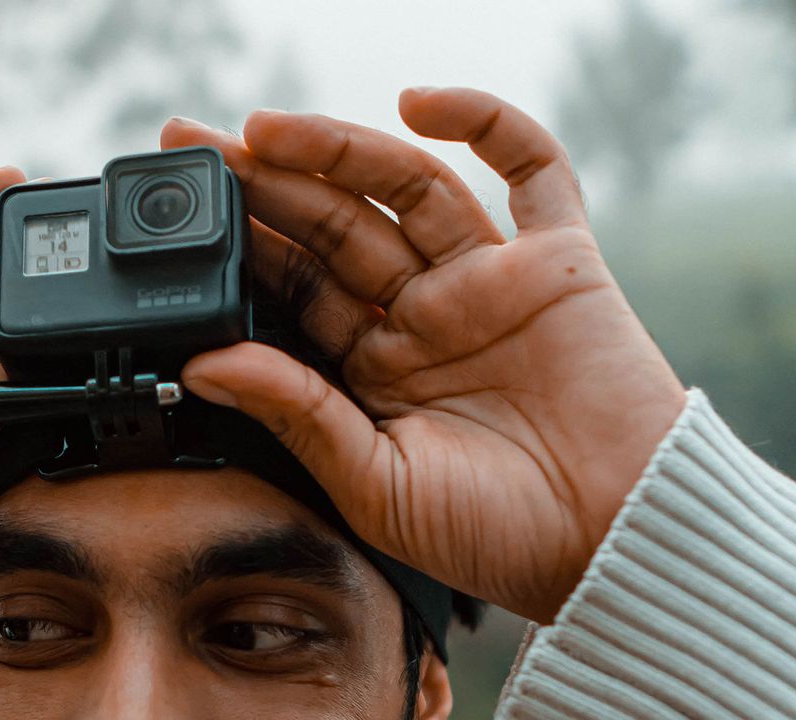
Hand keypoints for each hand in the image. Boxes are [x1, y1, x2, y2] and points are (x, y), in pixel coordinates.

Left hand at [161, 89, 684, 622]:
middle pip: (335, 224)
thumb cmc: (495, 534)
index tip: (179, 210)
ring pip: (404, 189)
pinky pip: (531, 171)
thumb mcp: (373, 483)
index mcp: (374, 366)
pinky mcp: (558, 263)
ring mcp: (487, 281)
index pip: (295, 283)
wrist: (616, 546)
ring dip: (338, 149)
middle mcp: (423, 313)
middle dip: (265, 182)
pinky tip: (418, 104)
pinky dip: (485, 124)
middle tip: (196, 146)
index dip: (239, 241)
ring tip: (265, 128)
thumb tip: (200, 365)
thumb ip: (296, 414)